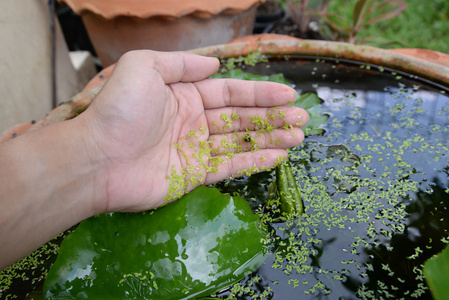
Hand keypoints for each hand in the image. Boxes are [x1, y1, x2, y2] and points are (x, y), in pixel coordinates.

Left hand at [79, 50, 307, 212]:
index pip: (231, 93)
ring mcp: (194, 149)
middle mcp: (193, 121)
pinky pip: (230, 167)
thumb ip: (181, 64)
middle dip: (272, 117)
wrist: (96, 159)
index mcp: (184, 95)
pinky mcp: (193, 175)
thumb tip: (213, 65)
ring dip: (270, 139)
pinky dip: (254, 162)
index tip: (289, 94)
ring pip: (241, 142)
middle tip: (302, 119)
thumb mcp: (144, 67)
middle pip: (241, 118)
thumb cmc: (119, 110)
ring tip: (298, 137)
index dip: (261, 93)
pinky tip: (277, 157)